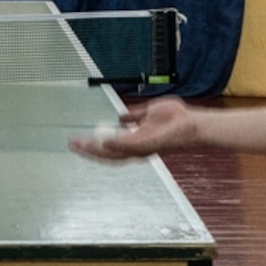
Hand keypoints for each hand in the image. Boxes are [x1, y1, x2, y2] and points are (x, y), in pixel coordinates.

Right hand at [72, 97, 198, 160]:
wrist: (192, 123)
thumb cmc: (176, 118)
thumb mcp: (149, 112)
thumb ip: (134, 115)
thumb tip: (120, 116)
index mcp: (136, 142)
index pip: (110, 147)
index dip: (93, 146)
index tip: (79, 141)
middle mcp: (136, 149)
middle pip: (107, 153)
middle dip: (88, 150)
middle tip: (72, 145)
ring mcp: (141, 149)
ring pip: (112, 153)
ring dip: (94, 149)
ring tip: (79, 145)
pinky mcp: (147, 145)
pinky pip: (126, 146)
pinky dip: (112, 144)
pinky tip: (100, 140)